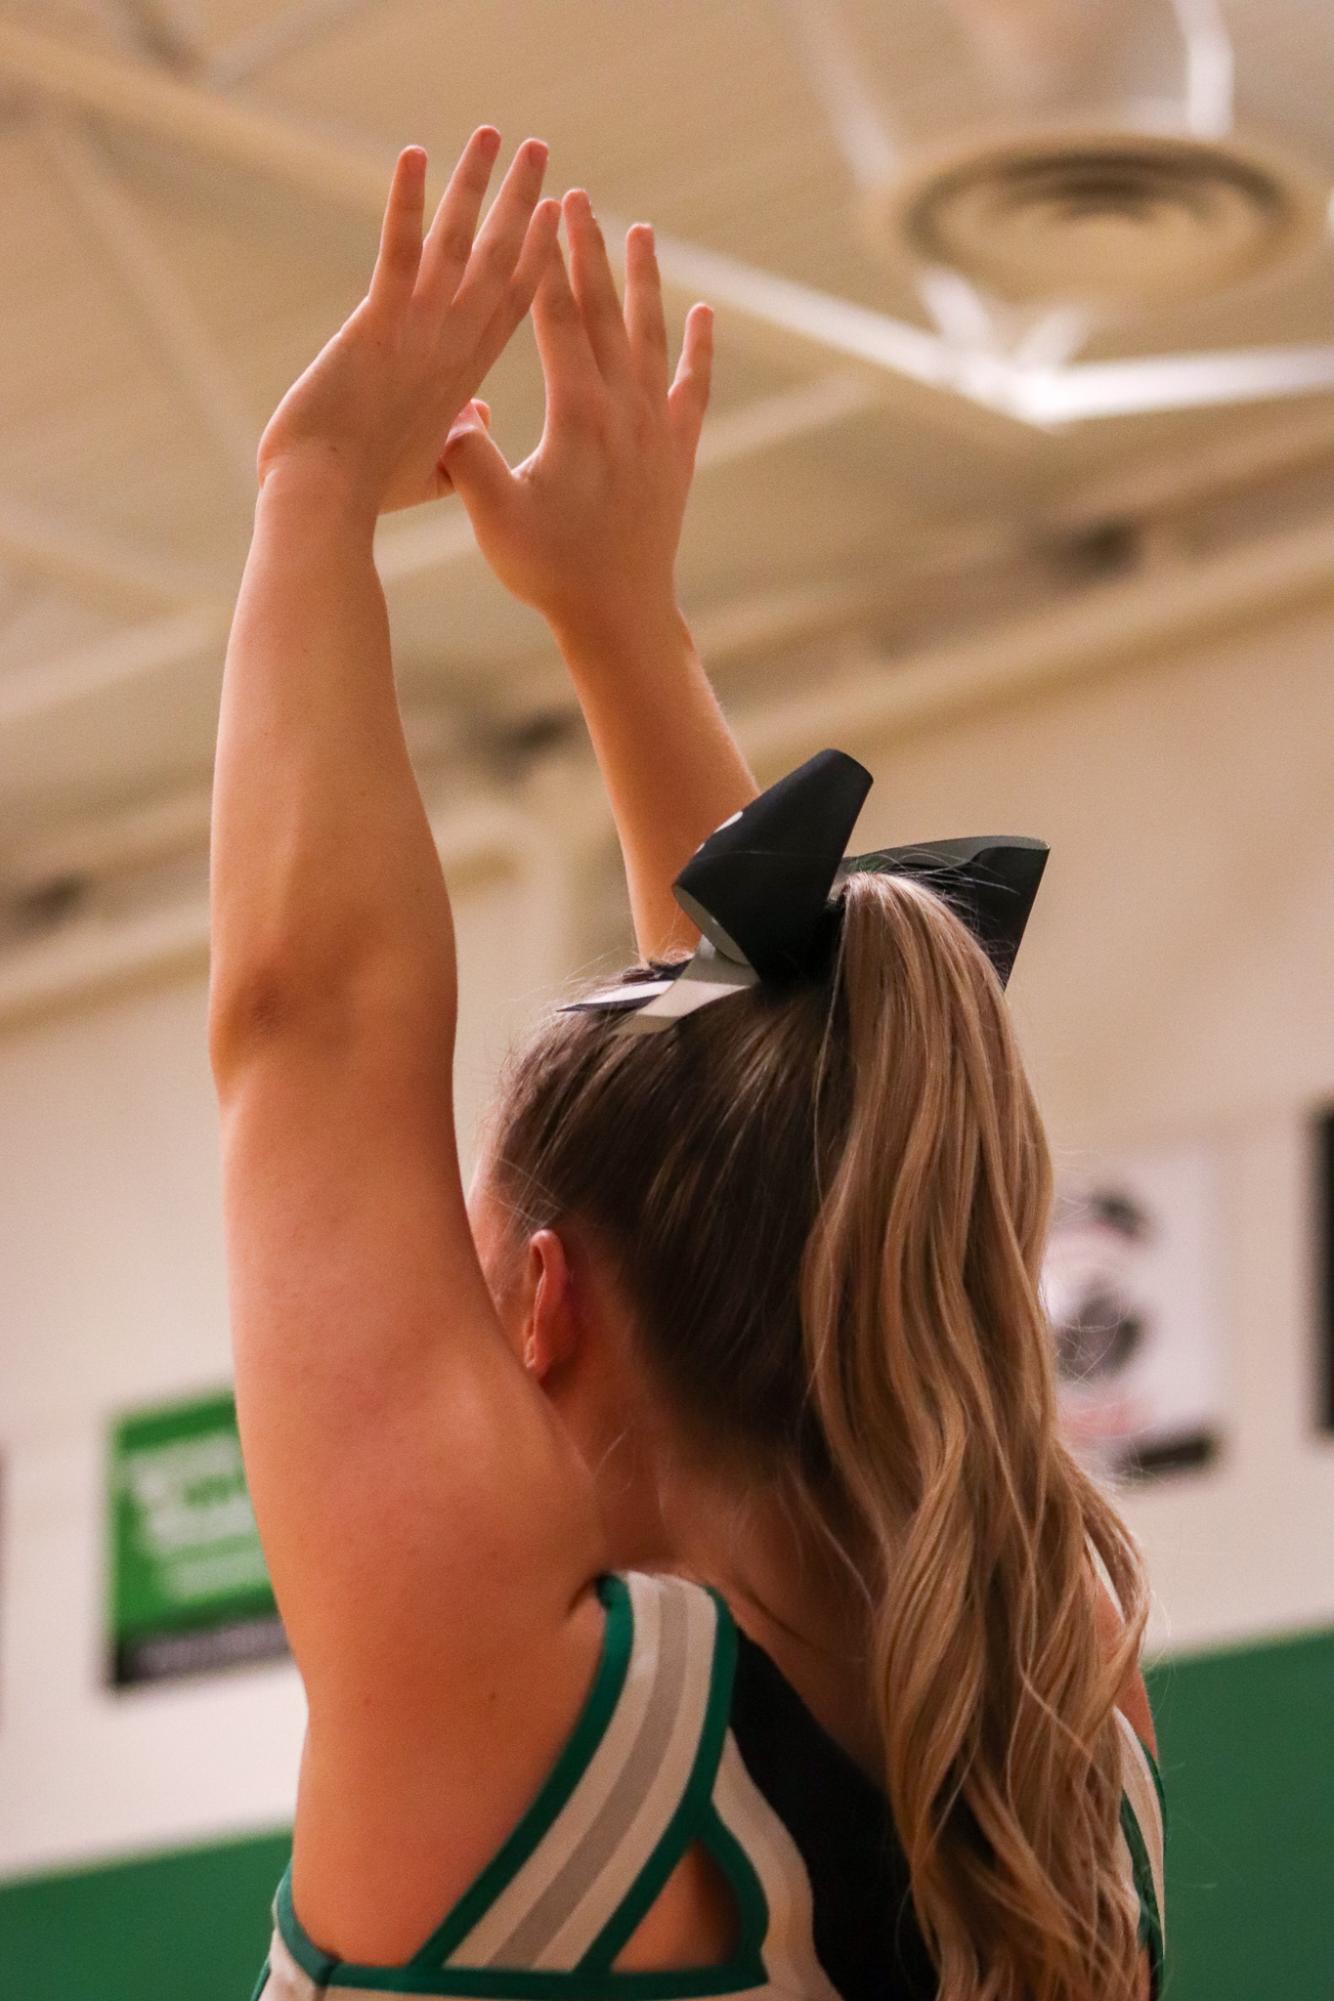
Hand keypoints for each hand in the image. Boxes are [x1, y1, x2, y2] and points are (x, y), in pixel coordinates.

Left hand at [255, 130, 560, 515]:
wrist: (327, 505)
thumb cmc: (369, 495)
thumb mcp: (433, 475)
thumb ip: (464, 446)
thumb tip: (477, 423)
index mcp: (465, 378)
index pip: (512, 305)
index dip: (537, 256)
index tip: (557, 215)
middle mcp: (452, 347)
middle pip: (501, 261)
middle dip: (522, 203)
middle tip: (542, 150)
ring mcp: (418, 333)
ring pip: (460, 245)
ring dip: (478, 184)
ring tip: (497, 133)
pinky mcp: (376, 325)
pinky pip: (396, 252)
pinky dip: (405, 203)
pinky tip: (413, 155)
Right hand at [436, 189, 712, 632]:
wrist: (619, 615)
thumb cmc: (550, 572)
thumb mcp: (495, 519)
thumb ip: (470, 461)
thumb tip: (450, 413)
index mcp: (578, 416)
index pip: (559, 320)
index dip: (548, 261)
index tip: (541, 210)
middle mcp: (626, 410)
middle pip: (606, 313)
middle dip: (589, 251)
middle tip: (577, 196)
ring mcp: (658, 429)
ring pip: (651, 337)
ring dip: (643, 282)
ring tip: (639, 231)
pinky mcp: (678, 453)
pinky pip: (693, 387)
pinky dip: (699, 349)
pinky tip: (704, 315)